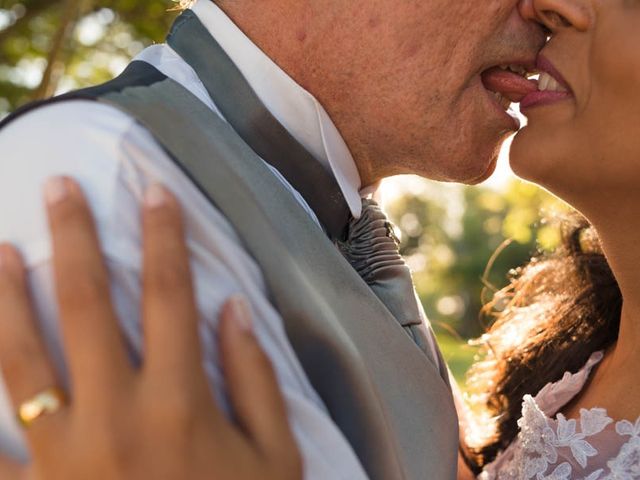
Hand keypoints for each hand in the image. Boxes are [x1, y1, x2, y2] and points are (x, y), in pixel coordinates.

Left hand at [0, 178, 302, 478]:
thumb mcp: (275, 459)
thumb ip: (255, 380)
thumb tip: (233, 309)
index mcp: (178, 402)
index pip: (169, 294)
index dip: (163, 236)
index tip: (155, 190)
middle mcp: (112, 415)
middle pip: (84, 306)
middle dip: (72, 239)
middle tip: (60, 188)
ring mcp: (61, 454)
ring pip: (22, 357)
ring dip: (5, 297)